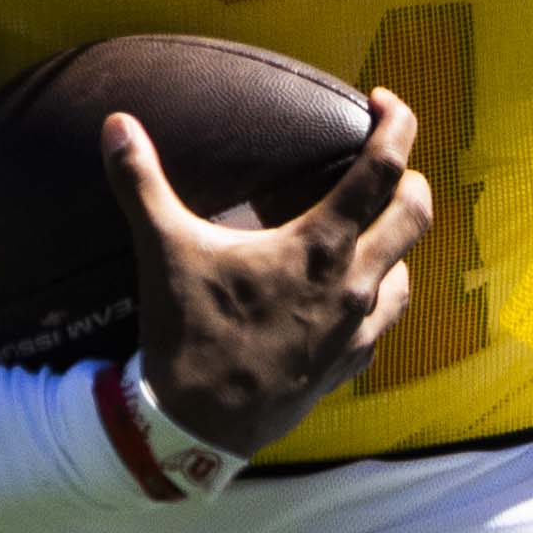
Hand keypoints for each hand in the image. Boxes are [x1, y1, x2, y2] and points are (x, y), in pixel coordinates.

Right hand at [107, 88, 434, 456]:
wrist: (197, 430)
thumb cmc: (189, 337)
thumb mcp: (164, 252)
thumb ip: (142, 182)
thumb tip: (117, 125)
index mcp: (318, 247)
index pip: (383, 170)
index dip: (396, 125)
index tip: (384, 102)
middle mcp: (352, 284)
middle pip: (416, 216)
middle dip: (412, 179)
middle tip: (388, 162)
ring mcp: (356, 330)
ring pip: (409, 272)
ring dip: (400, 243)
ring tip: (373, 230)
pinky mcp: (348, 365)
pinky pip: (385, 322)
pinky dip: (380, 296)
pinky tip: (355, 295)